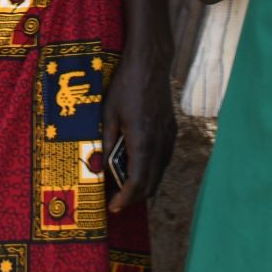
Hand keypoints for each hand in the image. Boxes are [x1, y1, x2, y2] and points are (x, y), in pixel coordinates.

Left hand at [102, 43, 175, 212]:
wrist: (150, 63)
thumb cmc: (125, 85)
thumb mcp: (108, 113)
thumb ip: (107, 140)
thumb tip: (100, 165)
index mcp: (143, 141)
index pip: (138, 182)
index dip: (125, 198)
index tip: (113, 207)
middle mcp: (160, 143)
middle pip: (151, 182)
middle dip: (134, 196)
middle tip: (115, 200)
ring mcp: (169, 136)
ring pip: (160, 172)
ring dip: (144, 183)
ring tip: (123, 185)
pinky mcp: (172, 130)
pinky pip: (163, 158)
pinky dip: (151, 169)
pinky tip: (137, 165)